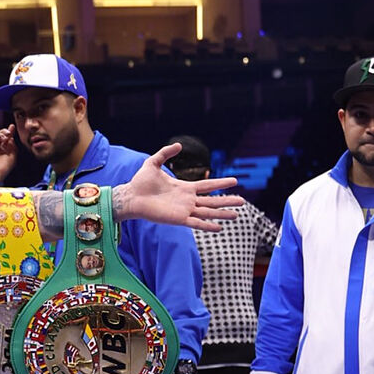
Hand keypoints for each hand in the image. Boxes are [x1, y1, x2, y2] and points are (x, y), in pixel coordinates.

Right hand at [0, 125, 16, 179]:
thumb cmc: (4, 169)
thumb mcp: (12, 156)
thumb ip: (12, 146)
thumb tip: (10, 138)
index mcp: (4, 151)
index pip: (7, 140)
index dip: (10, 132)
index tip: (12, 127)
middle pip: (0, 136)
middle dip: (5, 132)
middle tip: (8, 133)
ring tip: (3, 137)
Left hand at [114, 143, 241, 230]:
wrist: (130, 196)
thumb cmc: (140, 182)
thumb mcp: (153, 163)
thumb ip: (165, 153)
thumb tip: (178, 145)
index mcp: (184, 188)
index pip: (207, 185)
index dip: (221, 183)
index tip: (235, 181)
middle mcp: (187, 200)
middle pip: (212, 200)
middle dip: (227, 200)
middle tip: (243, 202)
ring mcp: (183, 210)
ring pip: (208, 212)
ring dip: (222, 214)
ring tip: (237, 215)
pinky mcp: (178, 219)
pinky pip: (196, 223)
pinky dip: (208, 225)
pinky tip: (219, 228)